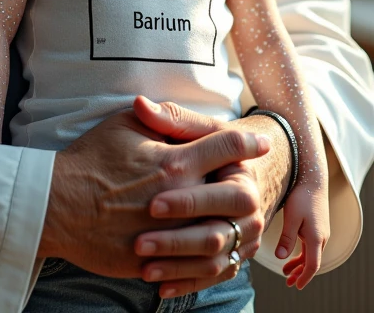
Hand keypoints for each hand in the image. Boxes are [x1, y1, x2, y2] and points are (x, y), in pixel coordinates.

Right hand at [38, 104, 269, 278]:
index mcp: (175, 161)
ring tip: (235, 224)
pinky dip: (206, 263)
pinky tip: (208, 254)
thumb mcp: (123, 124)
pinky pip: (193, 268)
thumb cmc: (90, 158)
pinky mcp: (153, 261)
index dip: (247, 141)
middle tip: (252, 185)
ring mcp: (169, 234)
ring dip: (231, 228)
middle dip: (249, 189)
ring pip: (221, 237)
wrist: (56, 204)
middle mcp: (180, 198)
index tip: (261, 141)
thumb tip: (181, 113)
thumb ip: (158, 118)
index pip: (226, 146)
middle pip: (236, 195)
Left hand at [132, 96, 290, 296]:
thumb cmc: (198, 144)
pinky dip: (185, 283)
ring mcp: (242, 238)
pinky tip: (157, 285)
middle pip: (218, 232)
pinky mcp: (231, 257)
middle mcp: (249, 213)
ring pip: (214, 260)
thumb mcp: (188, 129)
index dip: (189, 201)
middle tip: (140, 241)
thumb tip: (141, 104)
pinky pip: (212, 276)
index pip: (225, 194)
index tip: (152, 204)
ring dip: (177, 265)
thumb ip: (170, 118)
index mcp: (242, 177)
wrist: (221, 170)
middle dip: (178, 239)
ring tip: (143, 265)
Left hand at [276, 183, 329, 288]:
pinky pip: (310, 246)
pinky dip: (302, 254)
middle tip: (288, 283)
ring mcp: (320, 232)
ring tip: (286, 272)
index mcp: (316, 238)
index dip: (304, 277)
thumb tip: (280, 258)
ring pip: (311, 254)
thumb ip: (287, 238)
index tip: (296, 286)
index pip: (312, 265)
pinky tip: (292, 254)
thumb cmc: (301, 196)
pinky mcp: (316, 226)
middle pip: (312, 262)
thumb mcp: (291, 217)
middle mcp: (321, 238)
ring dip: (300, 264)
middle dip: (300, 273)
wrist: (312, 179)